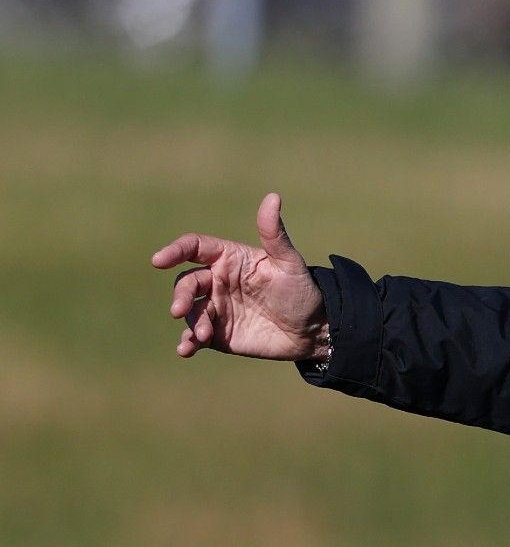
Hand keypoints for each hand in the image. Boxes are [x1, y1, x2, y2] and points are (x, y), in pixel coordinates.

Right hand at [150, 193, 327, 360]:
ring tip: (203, 336)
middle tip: (180, 310)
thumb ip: (274, 234)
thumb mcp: (288, 263)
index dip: (175, 251)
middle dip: (180, 296)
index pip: (194, 248)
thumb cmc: (301, 291)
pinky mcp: (217, 334)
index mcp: (229, 258)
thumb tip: (273, 197)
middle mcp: (216, 281)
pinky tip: (187, 350)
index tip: (159, 260)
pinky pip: (194, 336)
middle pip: (186, 283)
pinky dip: (187, 342)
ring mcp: (215, 308)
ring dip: (191, 322)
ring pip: (189, 311)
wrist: (313, 330)